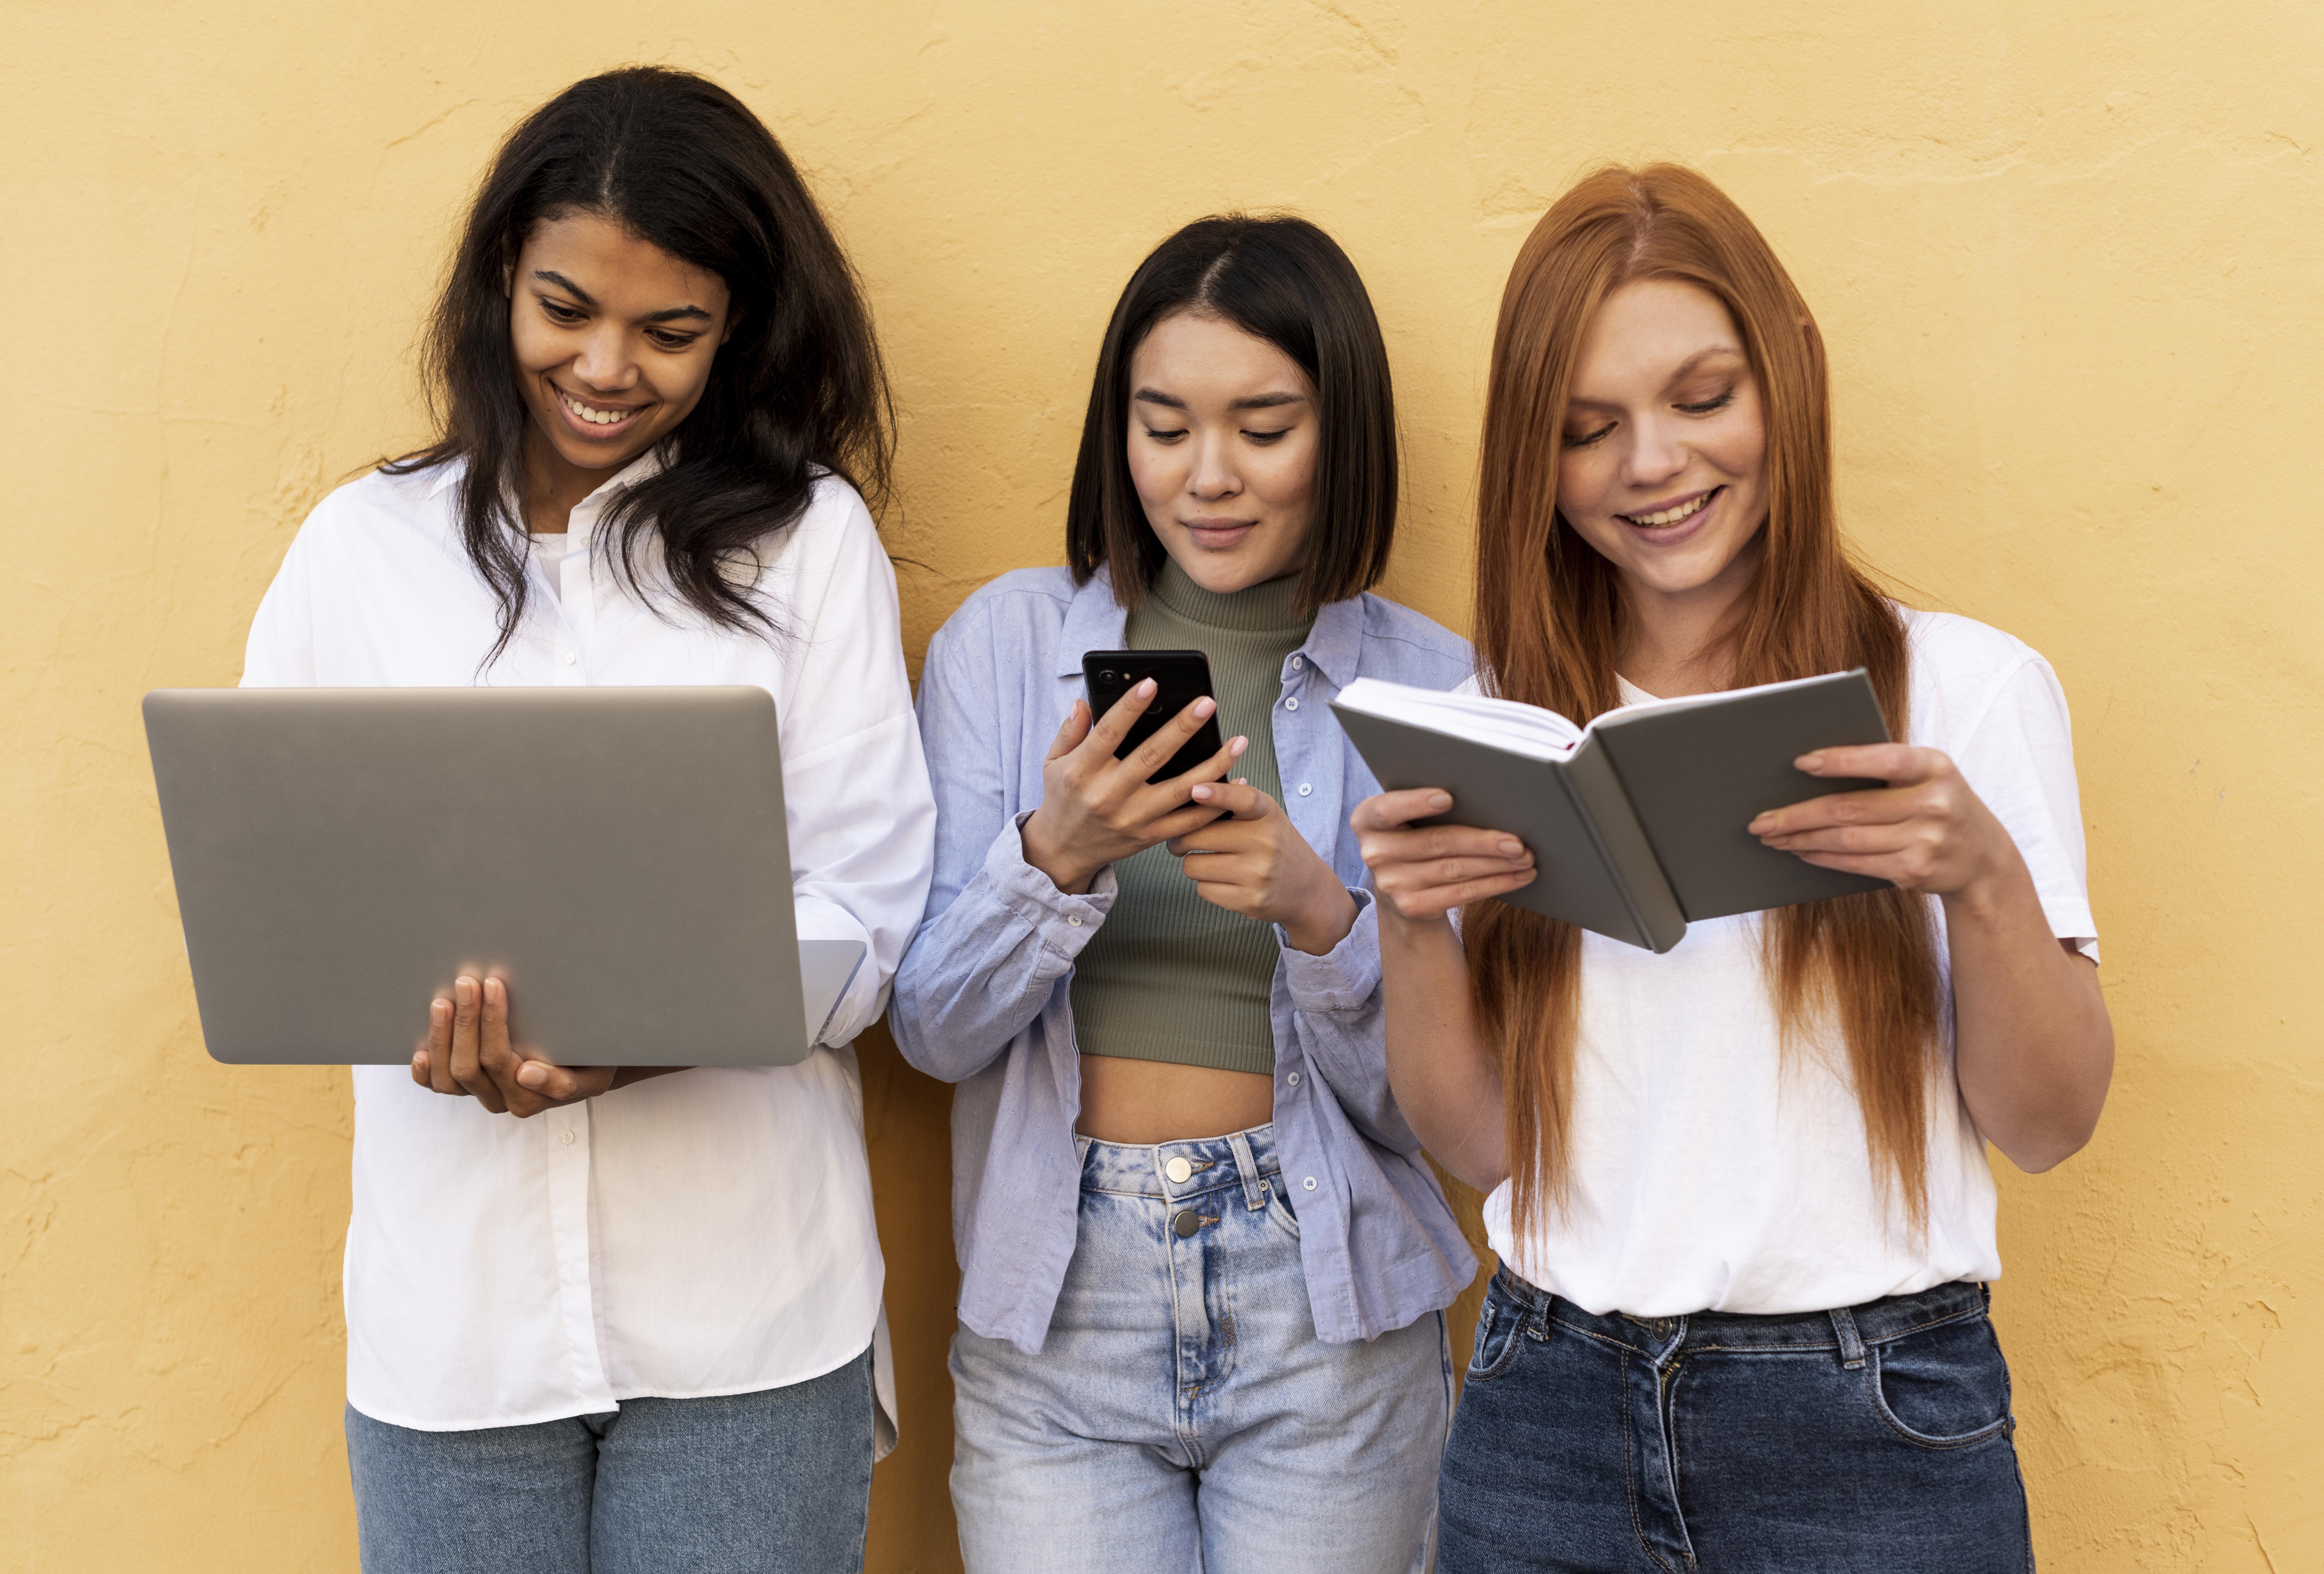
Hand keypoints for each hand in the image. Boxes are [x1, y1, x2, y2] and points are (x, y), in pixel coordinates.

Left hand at [411, 975, 615, 1116]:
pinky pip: (438, 1087)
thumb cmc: (590, 1061)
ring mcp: (483, 1096)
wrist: (587, 1068)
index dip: (491, 1023)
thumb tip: (526, 1074)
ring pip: (449, 1079)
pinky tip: (420, 1050)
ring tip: (443, 1002)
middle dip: (466, 1020)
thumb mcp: (594, 1072)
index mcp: (534, 1097)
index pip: (502, 1062)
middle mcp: (505, 1101)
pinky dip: (426, 1071)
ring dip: (442, 1038)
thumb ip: (565, 1082)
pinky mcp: (468, 1090)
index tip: (494, 985)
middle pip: (471, 1067)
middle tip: (468, 982)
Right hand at [1019, 678, 1246, 893]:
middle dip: (1183, 728)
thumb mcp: (1053, 763)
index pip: (1109, 733)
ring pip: (1180, 790)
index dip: (1130, 706)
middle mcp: (1108, 795)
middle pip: (1152, 757)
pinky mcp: (1149, 836)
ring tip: (1238, 742)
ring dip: (1213, 766)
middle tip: (1207, 704)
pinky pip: (1189, 821)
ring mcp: (1132, 818)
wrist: (1063, 851)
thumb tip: (1083, 702)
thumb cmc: (1062, 799)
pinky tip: (1237, 782)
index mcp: (1082, 772)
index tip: (1152, 683)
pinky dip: (1215, 804)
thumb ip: (1070, 732)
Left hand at [1167, 779, 1356, 954]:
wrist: (1308, 889)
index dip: (1217, 794)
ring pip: (1193, 866)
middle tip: (1183, 841)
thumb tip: (1200, 789)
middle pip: (1196, 836)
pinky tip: (1223, 881)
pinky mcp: (1249, 901)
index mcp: (1267, 815)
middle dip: (1182, 839)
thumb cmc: (1276, 845)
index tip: (1195, 790)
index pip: (1243, 800)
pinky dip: (1206, 885)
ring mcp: (1257, 874)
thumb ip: (1236, 800)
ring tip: (1209, 861)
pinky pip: (1203, 889)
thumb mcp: (1266, 816)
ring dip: (1194, 864)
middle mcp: (1264, 843)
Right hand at [1351, 789, 1538, 924]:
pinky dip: (1495, 884)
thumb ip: (1425, 803)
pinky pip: (1461, 893)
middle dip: (1482, 842)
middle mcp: (1374, 853)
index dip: (1415, 803)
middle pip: (1436, 842)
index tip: (1448, 797)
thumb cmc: (1414, 838)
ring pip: (1454, 870)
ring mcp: (1391, 884)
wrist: (1400, 890)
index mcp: (1366, 820)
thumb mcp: (1407, 818)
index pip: (1386, 809)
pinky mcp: (1412, 907)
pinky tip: (1518, 877)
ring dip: (1496, 864)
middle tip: (1517, 841)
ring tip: (1526, 858)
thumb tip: (1487, 795)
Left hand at [1748, 744, 2015, 901]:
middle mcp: (1934, 802)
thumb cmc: (1938, 803)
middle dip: (1797, 815)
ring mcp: (1927, 839)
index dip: (1840, 761)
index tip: (1800, 763)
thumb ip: (1882, 769)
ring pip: (1848, 839)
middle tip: (1760, 819)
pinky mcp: (1916, 870)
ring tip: (1771, 836)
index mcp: (1934, 765)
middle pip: (1851, 808)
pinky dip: (1822, 858)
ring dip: (1802, 839)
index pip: (1882, 759)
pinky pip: (1857, 863)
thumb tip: (1808, 771)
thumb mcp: (1925, 775)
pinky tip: (1800, 852)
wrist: (1983, 857)